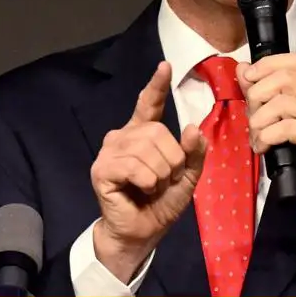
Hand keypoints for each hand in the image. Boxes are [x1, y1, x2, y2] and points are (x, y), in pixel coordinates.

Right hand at [90, 61, 206, 282]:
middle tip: (166, 180)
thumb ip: (193, 153)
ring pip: (148, 150)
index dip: (157, 85)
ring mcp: (110, 151)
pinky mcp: (102, 169)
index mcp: (143, 134)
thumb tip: (193, 129)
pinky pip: (135, 167)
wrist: (143, 231)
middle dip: (172, 160)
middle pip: (158, 132)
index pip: (150, 103)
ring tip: (152, 187)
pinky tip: (141, 190)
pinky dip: (147, 182)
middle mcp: (123, 136)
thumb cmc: (161, 202)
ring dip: (160, 175)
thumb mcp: (187, 176)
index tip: (166, 65)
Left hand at [237, 54, 295, 228]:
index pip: (292, 61)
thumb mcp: (274, 119)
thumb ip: (259, 93)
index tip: (249, 81)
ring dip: (259, 123)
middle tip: (252, 120)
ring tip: (257, 138)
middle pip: (282, 79)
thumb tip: (242, 69)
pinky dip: (267, 137)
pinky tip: (264, 148)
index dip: (266, 66)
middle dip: (257, 98)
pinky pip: (285, 127)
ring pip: (281, 104)